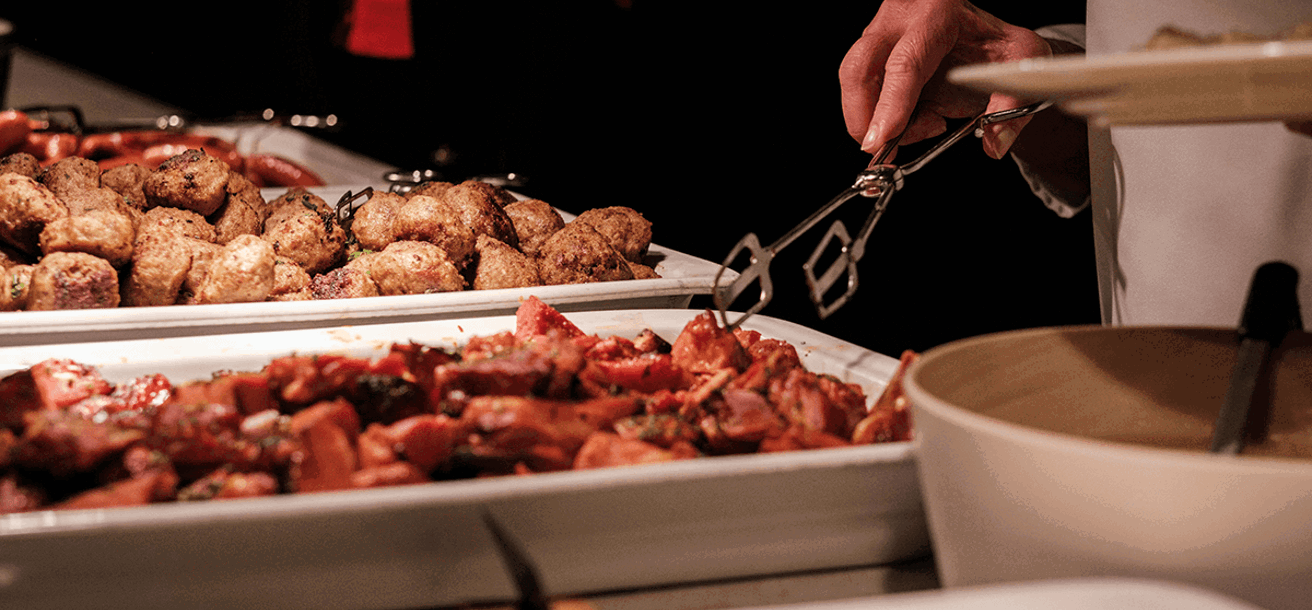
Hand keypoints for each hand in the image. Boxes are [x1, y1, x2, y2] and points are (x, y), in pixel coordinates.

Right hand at [839, 0, 1051, 158]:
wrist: (985, 33)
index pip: (905, 63)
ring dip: (873, 118)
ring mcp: (881, 33)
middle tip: (880, 148)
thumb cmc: (997, 41)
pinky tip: (907, 122)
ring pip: (855, 80)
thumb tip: (995, 142)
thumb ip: (1013, 101)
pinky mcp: (874, 52)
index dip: (892, 104)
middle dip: (864, 116)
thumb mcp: (1023, 60)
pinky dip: (877, 115)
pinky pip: (862, 89)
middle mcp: (901, 18)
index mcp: (938, 13)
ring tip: (919, 128)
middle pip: (860, 68)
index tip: (884, 138)